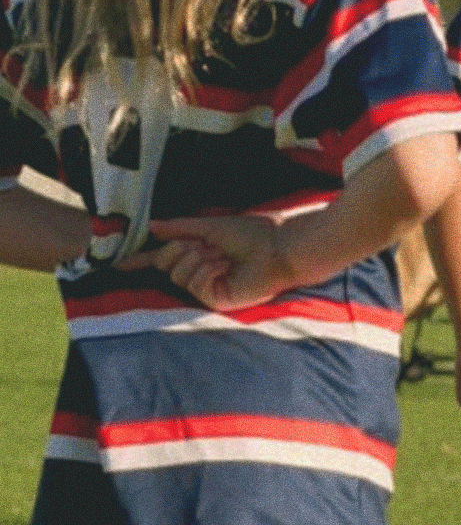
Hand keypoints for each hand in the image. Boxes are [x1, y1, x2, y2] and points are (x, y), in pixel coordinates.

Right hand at [116, 215, 292, 310]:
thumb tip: (151, 226)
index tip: (116, 266)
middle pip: (166, 263)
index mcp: (197, 254)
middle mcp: (199, 273)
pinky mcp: (216, 300)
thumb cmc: (253, 234)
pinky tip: (227, 267)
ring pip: (179, 274)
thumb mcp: (211, 226)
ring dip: (200, 258)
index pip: (161, 260)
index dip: (138, 262)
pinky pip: (195, 284)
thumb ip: (180, 227)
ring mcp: (207, 288)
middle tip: (209, 244)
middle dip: (182, 247)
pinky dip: (209, 270)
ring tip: (225, 257)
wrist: (279, 246)